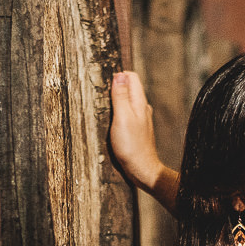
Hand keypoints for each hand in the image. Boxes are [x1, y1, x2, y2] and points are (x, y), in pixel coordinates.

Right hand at [110, 71, 163, 190]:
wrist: (142, 170)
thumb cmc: (131, 146)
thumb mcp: (122, 118)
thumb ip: (120, 97)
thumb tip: (119, 76)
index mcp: (140, 102)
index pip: (131, 77)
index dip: (117, 76)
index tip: (105, 85)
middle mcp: (142, 108)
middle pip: (129, 88)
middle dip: (115, 87)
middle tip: (102, 97)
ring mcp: (141, 119)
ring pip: (127, 101)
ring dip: (116, 101)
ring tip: (105, 109)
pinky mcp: (137, 129)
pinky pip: (127, 114)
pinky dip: (118, 113)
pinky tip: (112, 122)